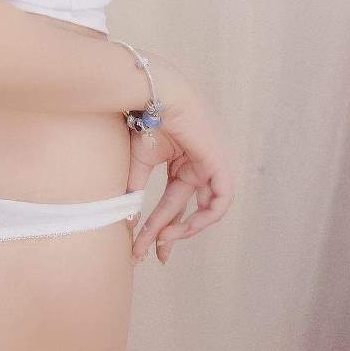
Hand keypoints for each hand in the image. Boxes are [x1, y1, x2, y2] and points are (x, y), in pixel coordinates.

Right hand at [125, 92, 234, 264]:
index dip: (156, 228)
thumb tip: (127, 222)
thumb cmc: (146, 121)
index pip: (170, 205)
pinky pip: (222, 198)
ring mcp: (208, 167)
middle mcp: (195, 170)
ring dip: (186, 228)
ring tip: (166, 237)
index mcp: (179, 167)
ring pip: (205, 210)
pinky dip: (209, 214)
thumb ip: (134, 191)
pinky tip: (188, 225)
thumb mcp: (138, 162)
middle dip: (168, 234)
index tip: (141, 249)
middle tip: (154, 254)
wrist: (156, 97)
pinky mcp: (217, 163)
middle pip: (185, 212)